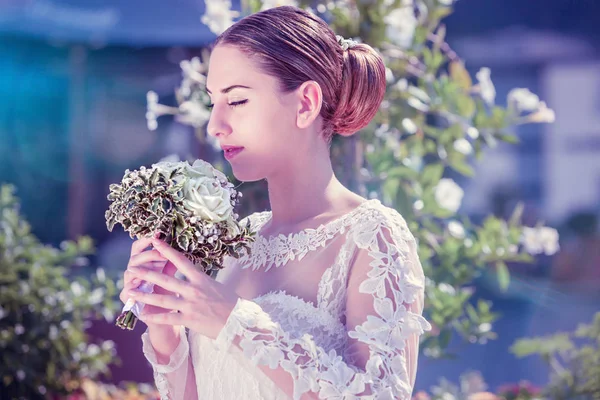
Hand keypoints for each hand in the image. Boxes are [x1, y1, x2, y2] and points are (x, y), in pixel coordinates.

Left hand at [125, 237, 240, 340]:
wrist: (239, 322)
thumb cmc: (231, 303)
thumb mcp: (216, 286)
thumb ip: (201, 281)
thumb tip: (192, 274)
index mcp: (201, 279)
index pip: (181, 261)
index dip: (167, 250)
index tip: (155, 242)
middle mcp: (193, 290)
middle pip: (165, 279)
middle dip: (146, 274)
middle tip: (131, 268)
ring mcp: (190, 305)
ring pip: (162, 299)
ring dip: (144, 295)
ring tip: (130, 292)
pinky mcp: (189, 320)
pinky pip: (168, 318)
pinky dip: (154, 317)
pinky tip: (142, 315)